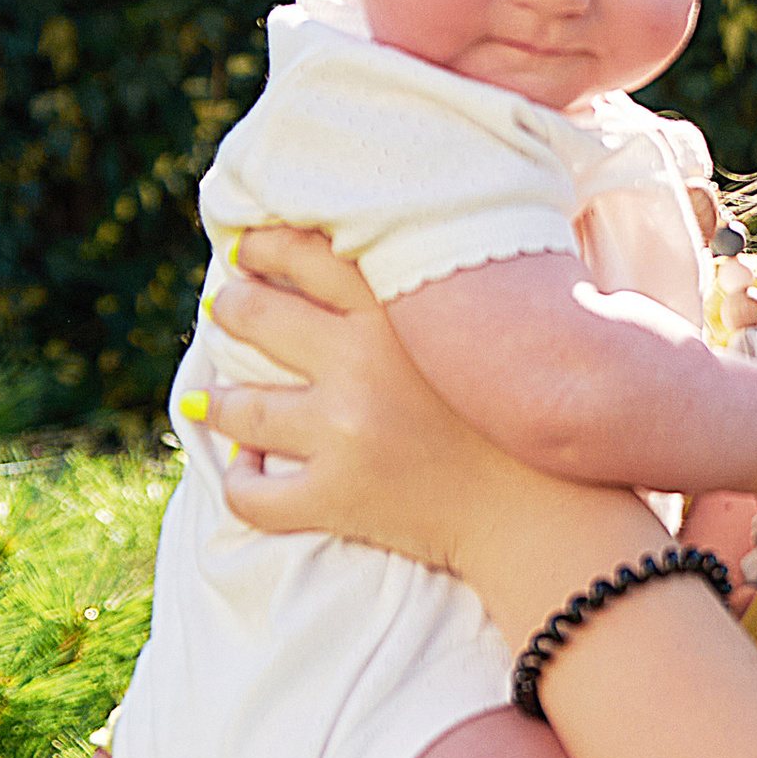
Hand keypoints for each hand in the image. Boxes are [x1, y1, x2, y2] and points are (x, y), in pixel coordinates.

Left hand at [204, 226, 568, 571]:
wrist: (545, 512)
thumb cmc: (527, 415)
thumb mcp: (498, 326)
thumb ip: (455, 283)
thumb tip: (415, 245)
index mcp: (399, 313)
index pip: (309, 256)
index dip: (266, 246)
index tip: (247, 250)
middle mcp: (361, 363)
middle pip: (256, 316)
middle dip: (230, 308)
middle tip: (223, 309)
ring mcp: (342, 432)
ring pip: (239, 407)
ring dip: (218, 401)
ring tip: (211, 398)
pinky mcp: (335, 496)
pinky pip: (252, 492)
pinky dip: (242, 481)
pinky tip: (251, 470)